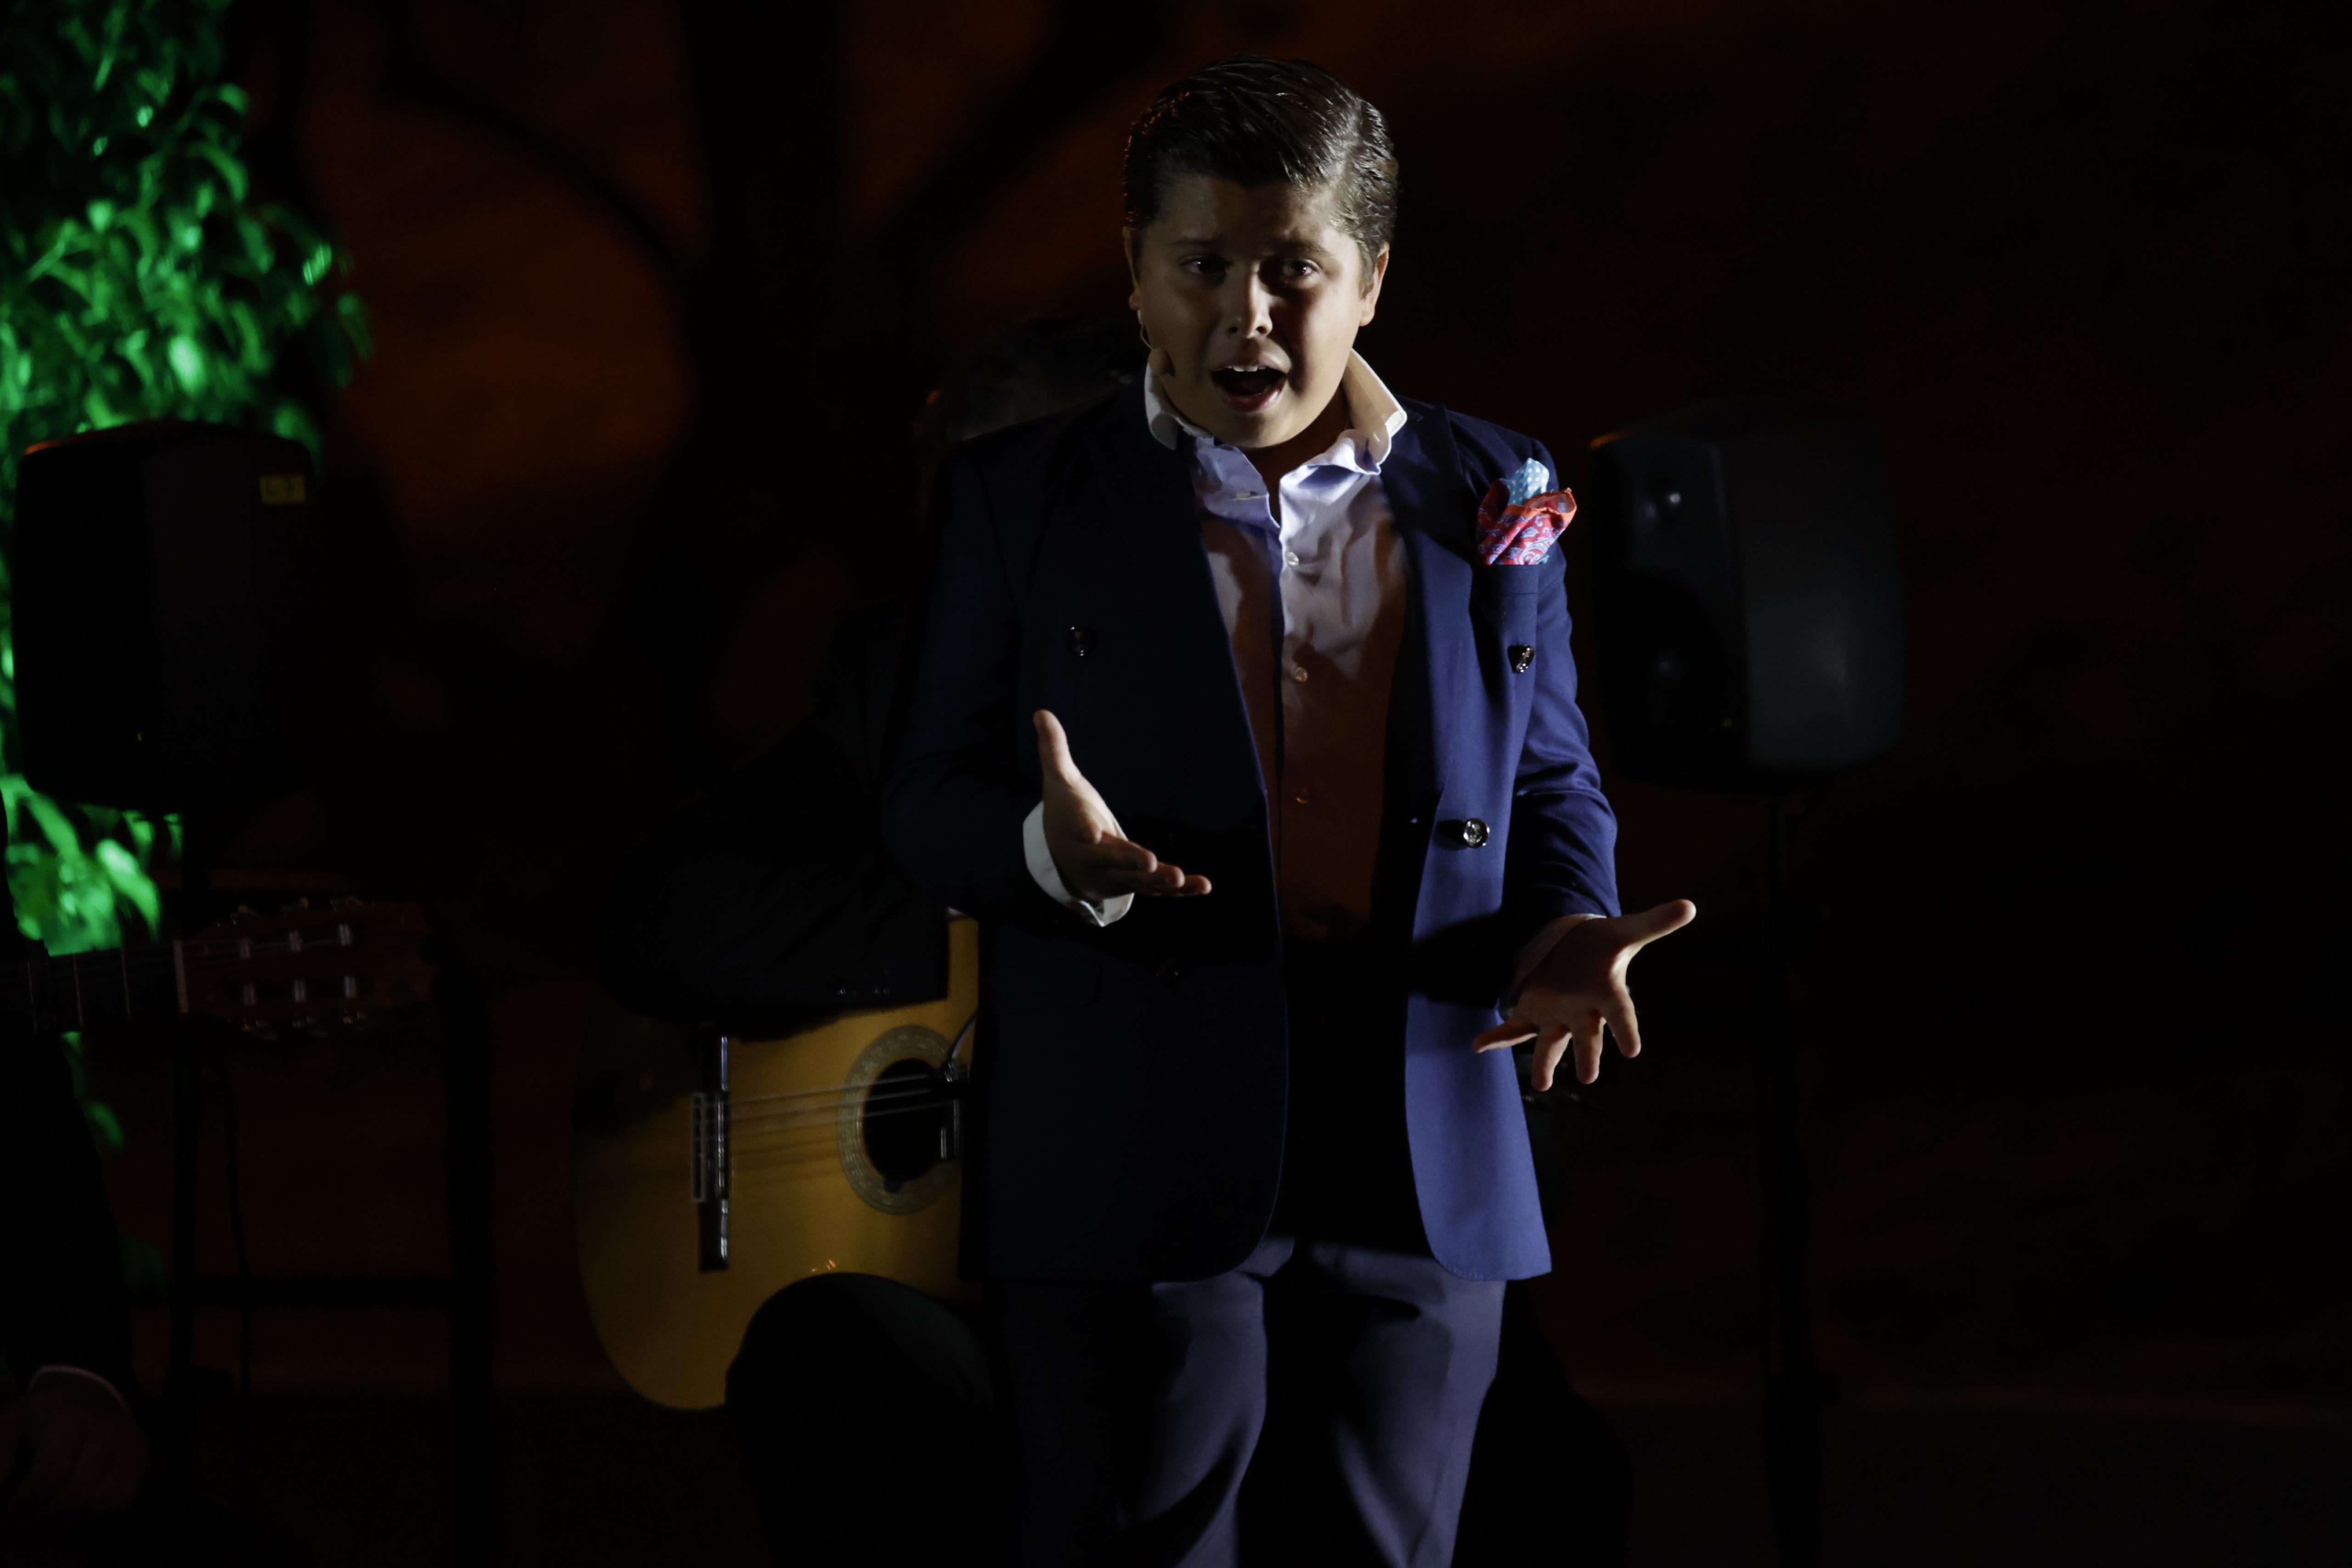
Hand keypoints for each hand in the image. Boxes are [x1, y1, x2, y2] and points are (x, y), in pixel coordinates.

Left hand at [0, 1376, 146, 1516]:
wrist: (89, 1391)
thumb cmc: (43, 1413)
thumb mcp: (11, 1422)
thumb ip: (0, 1452)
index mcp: (68, 1418)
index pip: (50, 1476)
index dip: (27, 1504)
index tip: (10, 1512)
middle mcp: (105, 1429)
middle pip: (76, 1494)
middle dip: (45, 1515)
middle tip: (28, 1518)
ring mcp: (128, 1442)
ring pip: (101, 1502)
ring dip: (71, 1517)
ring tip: (51, 1512)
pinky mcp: (141, 1454)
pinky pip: (121, 1499)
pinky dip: (97, 1511)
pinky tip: (78, 1504)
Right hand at [1034, 710, 1210, 903]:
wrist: (1064, 861)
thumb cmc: (1067, 812)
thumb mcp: (1059, 781)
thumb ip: (1054, 749)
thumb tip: (1040, 711)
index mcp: (1079, 829)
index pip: (1079, 827)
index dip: (1084, 829)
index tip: (1089, 833)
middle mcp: (1097, 858)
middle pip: (1115, 861)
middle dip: (1131, 862)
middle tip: (1150, 863)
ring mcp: (1116, 875)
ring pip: (1139, 881)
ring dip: (1162, 880)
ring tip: (1184, 879)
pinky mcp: (1133, 884)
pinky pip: (1157, 889)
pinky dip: (1179, 890)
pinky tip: (1203, 886)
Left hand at [1473, 900, 1696, 1090]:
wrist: (1577, 948)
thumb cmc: (1604, 945)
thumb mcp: (1627, 930)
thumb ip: (1654, 922)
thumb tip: (1690, 905)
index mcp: (1607, 993)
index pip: (1621, 1013)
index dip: (1627, 1030)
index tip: (1633, 1050)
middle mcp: (1583, 1011)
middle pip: (1586, 1037)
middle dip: (1586, 1055)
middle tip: (1588, 1077)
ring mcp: (1557, 1014)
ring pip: (1551, 1041)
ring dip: (1544, 1062)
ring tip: (1541, 1083)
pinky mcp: (1534, 1010)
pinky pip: (1514, 1028)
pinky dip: (1498, 1037)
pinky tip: (1479, 1045)